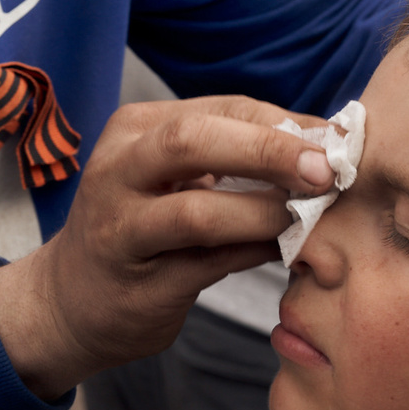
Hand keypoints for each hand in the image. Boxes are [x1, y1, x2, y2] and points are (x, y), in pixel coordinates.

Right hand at [0, 97, 335, 398]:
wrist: (69, 301)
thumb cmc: (141, 227)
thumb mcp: (173, 176)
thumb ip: (234, 157)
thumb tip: (325, 144)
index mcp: (134, 130)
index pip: (222, 108)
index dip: (285, 121)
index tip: (339, 138)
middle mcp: (117, 171)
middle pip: (194, 141)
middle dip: (270, 151)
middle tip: (328, 170)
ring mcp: (120, 230)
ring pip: (198, 211)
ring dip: (265, 212)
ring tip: (309, 217)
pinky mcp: (138, 285)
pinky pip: (207, 265)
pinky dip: (254, 254)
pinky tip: (283, 250)